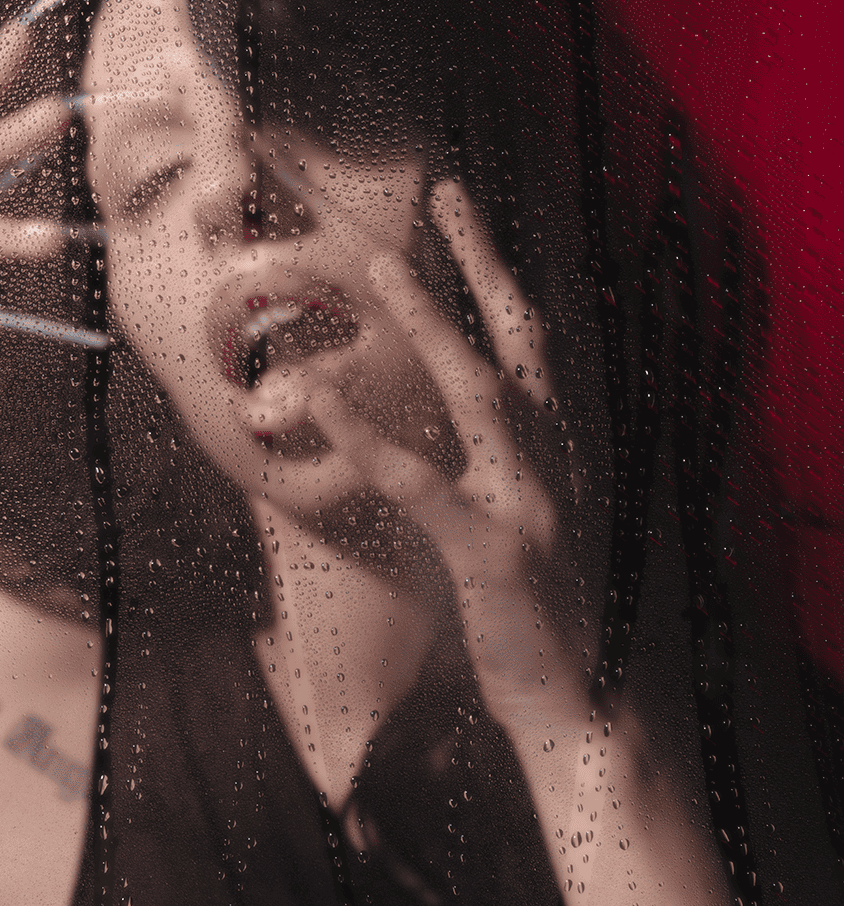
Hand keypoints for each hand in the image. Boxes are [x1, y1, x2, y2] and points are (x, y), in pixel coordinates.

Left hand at [278, 179, 575, 735]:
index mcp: (562, 454)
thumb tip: (449, 435)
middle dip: (484, 264)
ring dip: (434, 322)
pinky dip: (368, 436)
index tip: (472, 218)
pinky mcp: (495, 556)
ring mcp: (532, 505)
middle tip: (447, 194)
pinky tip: (318, 398)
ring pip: (479, 393)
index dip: (505, 277)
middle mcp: (556, 464)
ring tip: (384, 265)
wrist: (587, 711)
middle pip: (522, 341)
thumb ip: (501, 474)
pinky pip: (422, 484)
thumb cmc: (547, 620)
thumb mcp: (530, 529)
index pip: (537, 345)